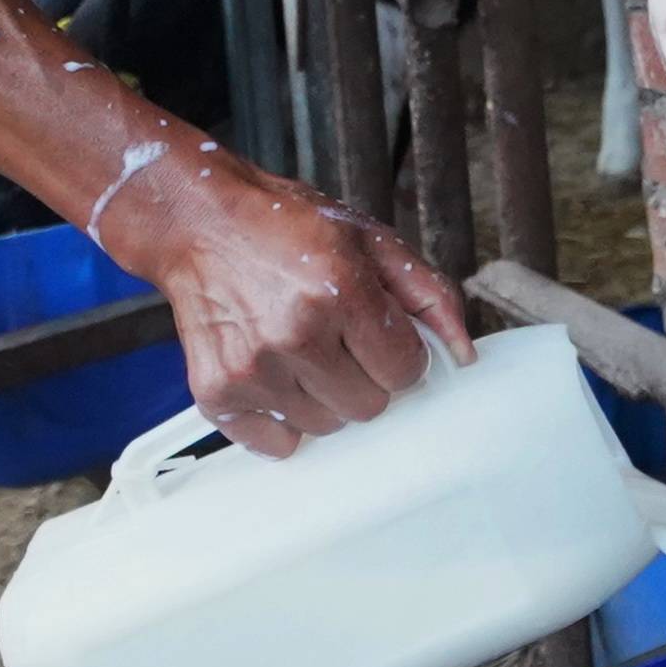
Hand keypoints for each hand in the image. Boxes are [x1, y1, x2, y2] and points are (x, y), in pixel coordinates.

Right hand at [88, 132, 467, 456]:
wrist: (201, 223)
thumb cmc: (288, 229)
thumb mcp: (371, 240)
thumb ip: (429, 294)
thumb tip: (464, 355)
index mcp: (341, 289)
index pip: (405, 371)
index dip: (400, 354)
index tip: (380, 336)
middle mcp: (296, 333)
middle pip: (369, 406)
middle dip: (365, 376)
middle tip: (339, 339)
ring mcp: (253, 367)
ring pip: (326, 426)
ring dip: (324, 396)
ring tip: (302, 349)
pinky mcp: (217, 391)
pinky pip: (275, 443)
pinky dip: (282, 420)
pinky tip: (276, 376)